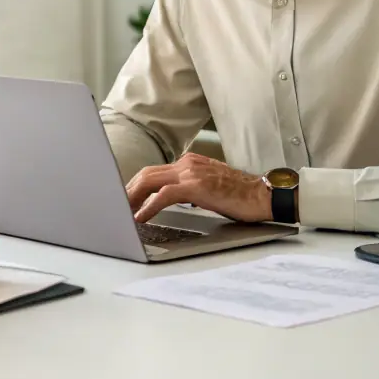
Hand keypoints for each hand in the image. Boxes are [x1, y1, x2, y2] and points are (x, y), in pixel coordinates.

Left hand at [126, 153, 271, 223]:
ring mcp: (191, 172)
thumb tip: (168, 200)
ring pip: (150, 180)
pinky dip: (149, 206)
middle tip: (115, 207)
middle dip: (127, 191)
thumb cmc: (239, 196)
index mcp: (189, 162)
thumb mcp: (208, 188)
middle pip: (146, 174)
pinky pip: (164, 195)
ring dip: (132, 197)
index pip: (153, 171)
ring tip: (121, 212)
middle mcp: (187, 163)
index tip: (124, 199)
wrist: (263, 196)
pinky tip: (141, 217)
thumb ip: (188, 189)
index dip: (134, 185)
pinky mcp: (196, 186)